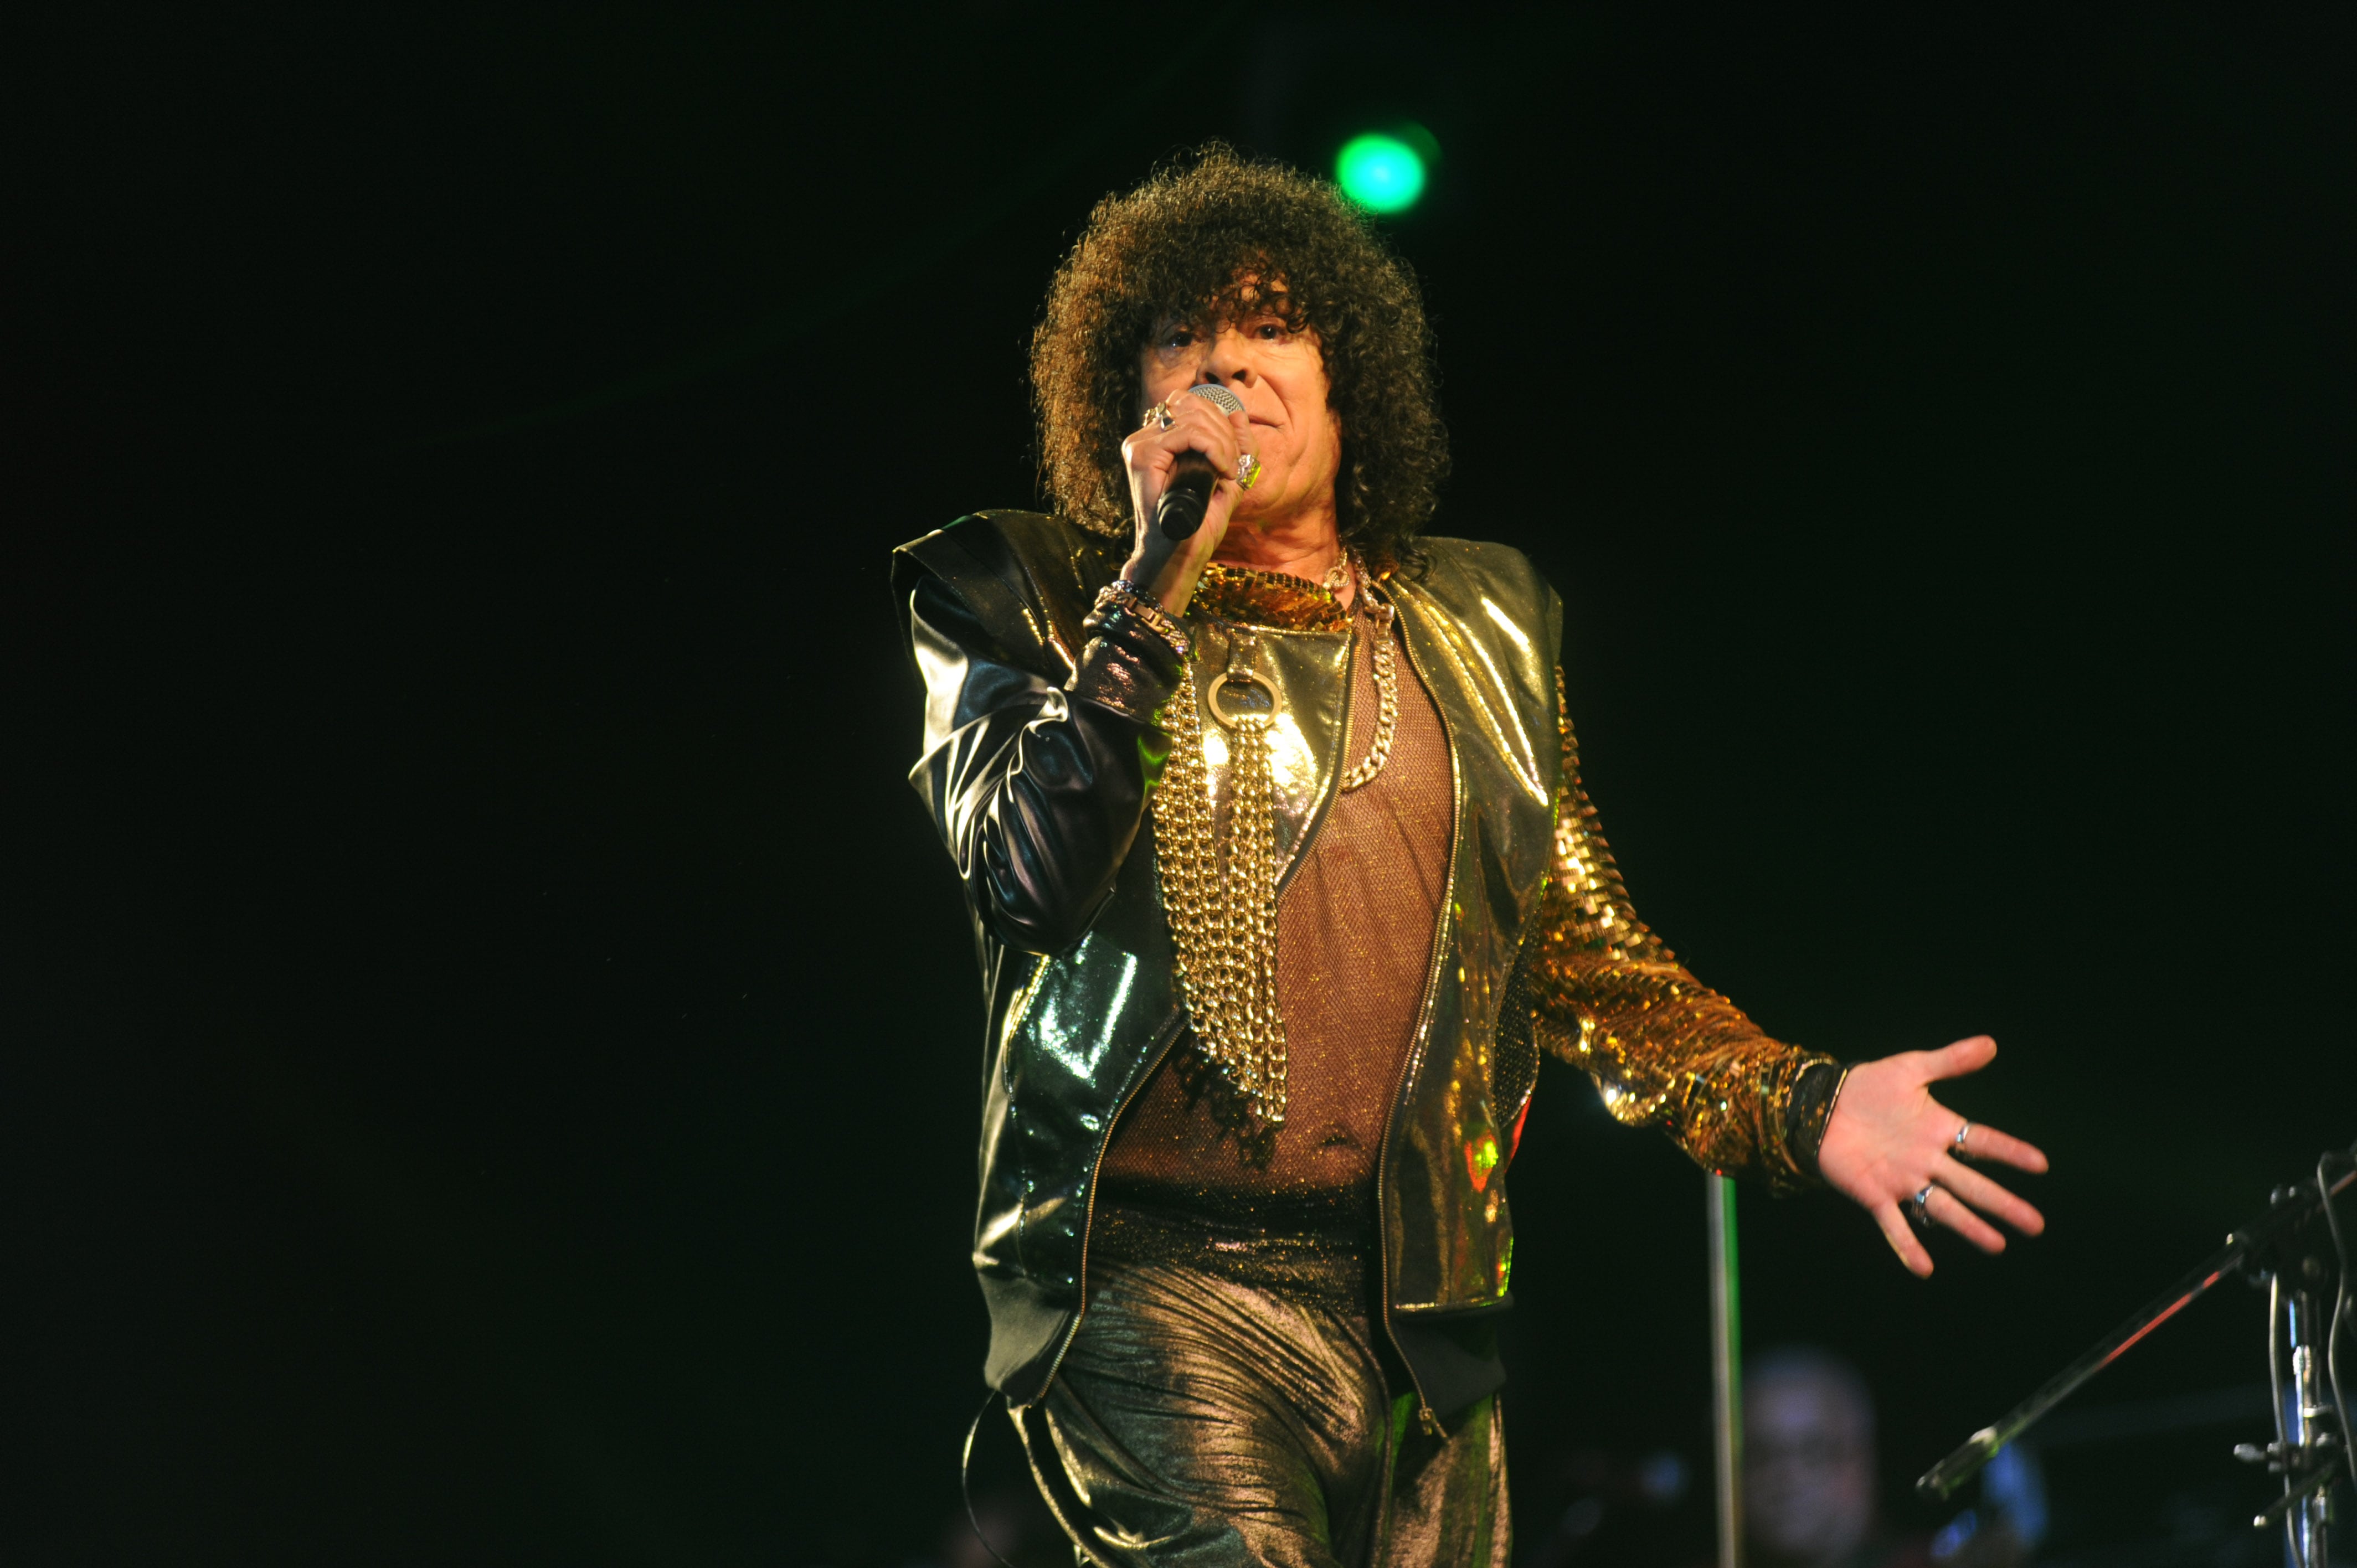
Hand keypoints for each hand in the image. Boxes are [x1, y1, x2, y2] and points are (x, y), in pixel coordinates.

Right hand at [1117, 387, 1253, 615]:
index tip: (1232, 459)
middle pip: (1192, 403)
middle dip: (1224, 430)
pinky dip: (1213, 448)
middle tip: (1232, 465)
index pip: (1191, 405)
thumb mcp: (1225, 479)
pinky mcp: (1142, 455)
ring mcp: (1140, 445)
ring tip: (1228, 471)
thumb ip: (1235, 447)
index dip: (1220, 422)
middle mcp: (1145, 438)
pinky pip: (1188, 433)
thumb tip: (1238, 414)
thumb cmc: (1198, 524)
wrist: (1179, 555)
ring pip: (1192, 415)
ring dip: (1222, 441)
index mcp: (1159, 440)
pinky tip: (1222, 471)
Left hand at [1817, 1035, 2048, 1277]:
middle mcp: (1927, 1160)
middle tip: (2035, 1225)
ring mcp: (1903, 1180)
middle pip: (1971, 1185)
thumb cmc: (1868, 1086)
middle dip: (2002, 1204)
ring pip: (1942, 1207)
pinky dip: (1907, 1246)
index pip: (1983, 1142)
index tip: (2040, 1164)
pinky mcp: (1874, 1194)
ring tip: (1996, 1245)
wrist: (1821, 1104)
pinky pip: (1894, 1224)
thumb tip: (1990, 1043)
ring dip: (1968, 1226)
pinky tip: (1923, 1268)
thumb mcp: (1910, 1069)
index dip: (2009, 1153)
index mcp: (1939, 1129)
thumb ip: (1949, 1060)